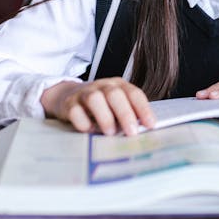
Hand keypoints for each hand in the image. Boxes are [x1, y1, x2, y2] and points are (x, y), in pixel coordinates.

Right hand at [41, 78, 155, 135]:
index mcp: (118, 85)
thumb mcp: (116, 105)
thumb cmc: (100, 104)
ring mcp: (85, 93)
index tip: (151, 125)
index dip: (143, 109)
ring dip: (104, 117)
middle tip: (132, 132)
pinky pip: (75, 111)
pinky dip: (83, 122)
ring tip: (110, 133)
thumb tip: (144, 130)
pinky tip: (89, 130)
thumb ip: (129, 114)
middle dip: (125, 114)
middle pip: (115, 94)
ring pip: (95, 99)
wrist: (68, 95)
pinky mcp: (69, 104)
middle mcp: (102, 86)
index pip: (134, 93)